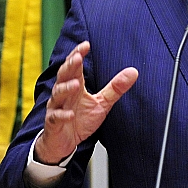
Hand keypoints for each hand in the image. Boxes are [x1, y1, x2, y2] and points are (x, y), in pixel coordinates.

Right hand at [35, 41, 138, 163]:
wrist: (64, 143)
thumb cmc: (80, 120)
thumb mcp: (101, 103)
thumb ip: (115, 88)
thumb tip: (133, 72)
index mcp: (75, 86)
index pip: (74, 66)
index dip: (78, 54)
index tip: (85, 45)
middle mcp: (64, 94)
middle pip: (64, 76)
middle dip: (70, 66)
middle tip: (77, 58)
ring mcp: (57, 108)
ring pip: (58, 95)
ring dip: (65, 89)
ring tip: (75, 85)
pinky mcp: (54, 123)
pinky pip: (56, 117)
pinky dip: (62, 115)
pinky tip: (69, 114)